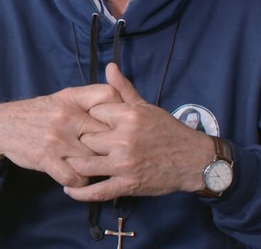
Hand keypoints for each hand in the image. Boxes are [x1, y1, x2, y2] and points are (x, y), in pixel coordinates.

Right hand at [0, 84, 122, 187]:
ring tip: (99, 169)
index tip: (123, 125)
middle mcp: (67, 116)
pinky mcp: (47, 158)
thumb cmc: (39, 113)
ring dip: (98, 167)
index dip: (120, 110)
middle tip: (118, 155)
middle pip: (106, 132)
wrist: (1, 126)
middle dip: (114, 145)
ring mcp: (58, 139)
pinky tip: (79, 178)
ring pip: (94, 159)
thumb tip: (120, 100)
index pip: (108, 96)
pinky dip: (81, 182)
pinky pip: (75, 177)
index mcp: (72, 98)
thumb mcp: (63, 97)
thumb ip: (90, 97)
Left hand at [63, 64, 216, 201]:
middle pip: (85, 137)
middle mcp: (124, 139)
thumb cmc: (168, 131)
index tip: (88, 122)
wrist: (192, 160)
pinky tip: (70, 188)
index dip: (88, 117)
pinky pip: (97, 190)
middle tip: (77, 143)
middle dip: (81, 140)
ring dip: (75, 164)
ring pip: (84, 163)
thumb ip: (124, 89)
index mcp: (129, 116)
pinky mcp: (127, 185)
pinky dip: (80, 192)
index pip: (93, 112)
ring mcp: (124, 164)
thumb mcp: (146, 107)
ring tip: (68, 163)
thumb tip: (110, 67)